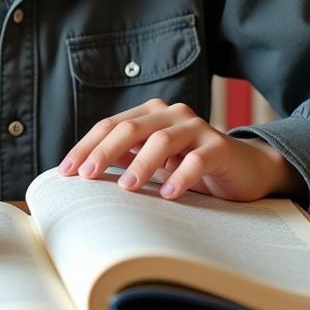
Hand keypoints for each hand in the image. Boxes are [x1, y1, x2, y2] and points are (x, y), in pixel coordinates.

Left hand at [58, 98, 304, 202]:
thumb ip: (125, 161)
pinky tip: (168, 194)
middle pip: (131, 128)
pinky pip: (197, 159)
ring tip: (127, 188)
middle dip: (105, 151)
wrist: (242, 169)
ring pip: (162, 140)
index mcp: (150, 114)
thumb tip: (80, 176)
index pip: (110, 126)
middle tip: (88, 176)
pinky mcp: (219, 147)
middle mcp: (171, 114)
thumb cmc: (189, 166)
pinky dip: (181, 176)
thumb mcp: (153, 163)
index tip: (66, 172)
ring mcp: (196, 128)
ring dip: (141, 164)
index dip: (86, 147)